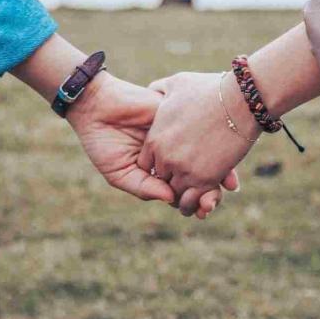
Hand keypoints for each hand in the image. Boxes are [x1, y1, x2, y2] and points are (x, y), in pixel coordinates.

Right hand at [68, 72, 233, 217]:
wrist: (97, 106)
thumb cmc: (103, 142)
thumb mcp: (119, 172)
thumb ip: (144, 187)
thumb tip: (171, 200)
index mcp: (160, 169)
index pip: (182, 189)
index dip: (194, 202)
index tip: (202, 212)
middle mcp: (173, 153)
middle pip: (199, 175)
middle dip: (209, 191)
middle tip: (212, 203)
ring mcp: (180, 136)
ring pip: (207, 156)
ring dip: (217, 173)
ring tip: (222, 187)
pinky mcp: (182, 117)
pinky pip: (204, 133)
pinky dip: (214, 147)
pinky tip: (219, 161)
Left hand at [139, 72, 259, 216]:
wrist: (240, 100)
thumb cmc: (210, 89)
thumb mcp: (176, 84)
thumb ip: (159, 89)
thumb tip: (153, 90)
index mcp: (155, 138)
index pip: (146, 164)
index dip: (158, 164)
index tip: (172, 161)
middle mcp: (166, 158)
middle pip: (160, 180)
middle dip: (171, 179)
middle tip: (184, 177)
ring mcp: (185, 170)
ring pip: (176, 194)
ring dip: (184, 194)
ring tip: (194, 191)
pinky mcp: (205, 179)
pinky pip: (193, 200)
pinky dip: (197, 202)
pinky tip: (204, 198)